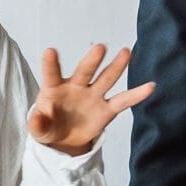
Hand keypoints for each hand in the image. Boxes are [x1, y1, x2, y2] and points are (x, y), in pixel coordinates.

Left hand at [28, 45, 155, 155]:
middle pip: (85, 71)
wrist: (64, 138)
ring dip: (116, 66)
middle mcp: (76, 87)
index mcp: (54, 88)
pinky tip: (150, 86)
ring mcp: (92, 96)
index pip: (51, 74)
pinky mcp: (106, 109)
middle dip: (92, 60)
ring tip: (126, 52)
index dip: (51, 64)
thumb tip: (36, 122)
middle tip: (100, 48)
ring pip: (106, 78)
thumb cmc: (48, 127)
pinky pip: (123, 100)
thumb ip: (37, 124)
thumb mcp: (38, 128)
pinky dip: (137, 94)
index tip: (50, 51)